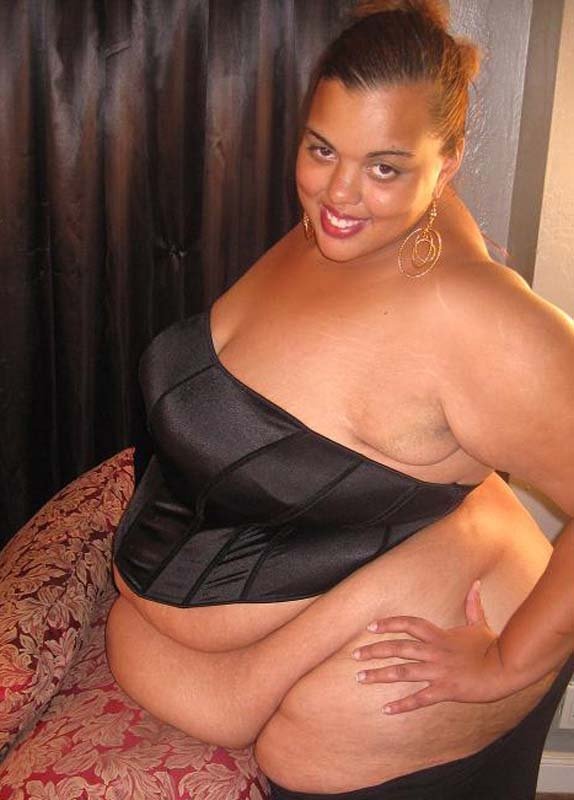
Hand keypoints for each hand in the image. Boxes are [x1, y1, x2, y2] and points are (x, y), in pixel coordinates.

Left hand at [352, 581, 512, 713]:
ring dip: (380, 675)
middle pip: (399, 648)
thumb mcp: (479, 622)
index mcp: (440, 635)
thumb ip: (472, 604)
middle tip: (354, 655)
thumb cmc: (492, 646)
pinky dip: (402, 705)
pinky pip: (420, 698)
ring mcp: (439, 671)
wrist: (506, 668)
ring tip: (361, 678)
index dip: (389, 624)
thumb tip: (476, 583)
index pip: (409, 624)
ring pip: (403, 672)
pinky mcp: (446, 690)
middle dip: (375, 651)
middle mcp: (435, 651)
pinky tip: (386, 709)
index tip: (370, 627)